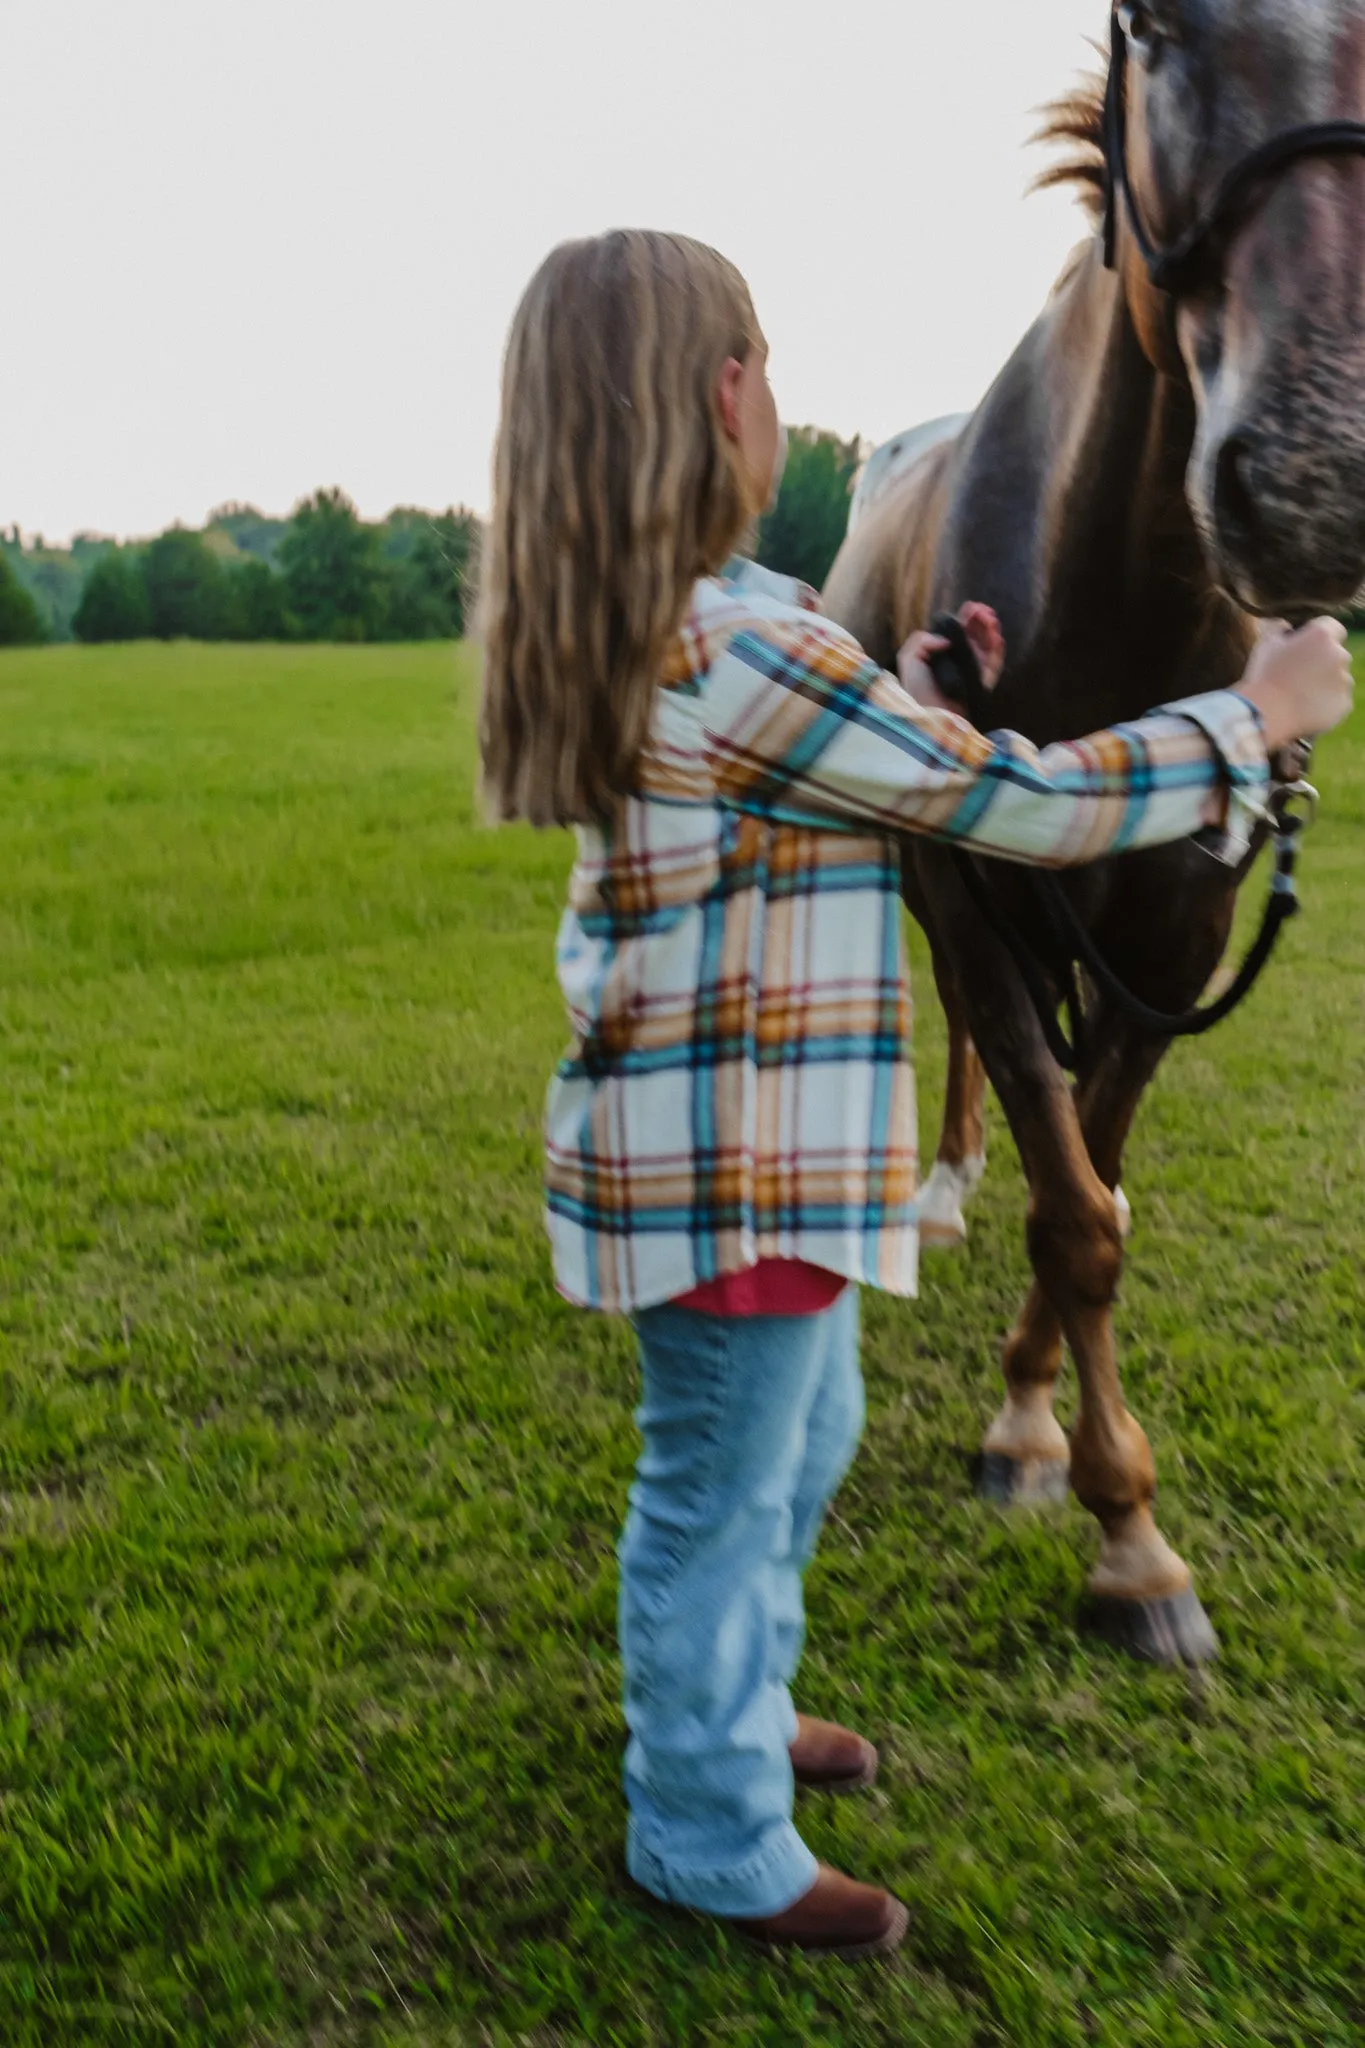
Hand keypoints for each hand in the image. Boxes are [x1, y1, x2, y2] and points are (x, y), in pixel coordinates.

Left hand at [896, 602, 1007, 710]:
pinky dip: (998, 648)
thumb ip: (921, 639)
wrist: (928, 713)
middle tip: (982, 611)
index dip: (967, 616)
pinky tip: (996, 636)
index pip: (959, 630)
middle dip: (981, 619)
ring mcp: (974, 669)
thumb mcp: (908, 658)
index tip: (971, 607)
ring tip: (989, 619)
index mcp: (944, 651)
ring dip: (991, 629)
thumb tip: (946, 640)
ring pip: (988, 644)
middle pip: (976, 633)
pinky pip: (995, 662)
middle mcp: (961, 659)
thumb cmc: (916, 688)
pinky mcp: (984, 681)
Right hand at [1237, 617, 1354, 752]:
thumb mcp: (1265, 643)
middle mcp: (1339, 655)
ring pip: (1338, 678)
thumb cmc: (1264, 676)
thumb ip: (1278, 627)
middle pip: (1336, 654)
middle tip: (1297, 673)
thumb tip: (1284, 625)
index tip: (1304, 647)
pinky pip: (1337, 700)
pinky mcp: (1343, 704)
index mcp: (1322, 636)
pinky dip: (1325, 703)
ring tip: (1298, 694)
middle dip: (1322, 660)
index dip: (1318, 636)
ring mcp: (1344, 681)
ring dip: (1324, 682)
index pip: (1332, 627)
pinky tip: (1304, 707)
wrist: (1265, 714)